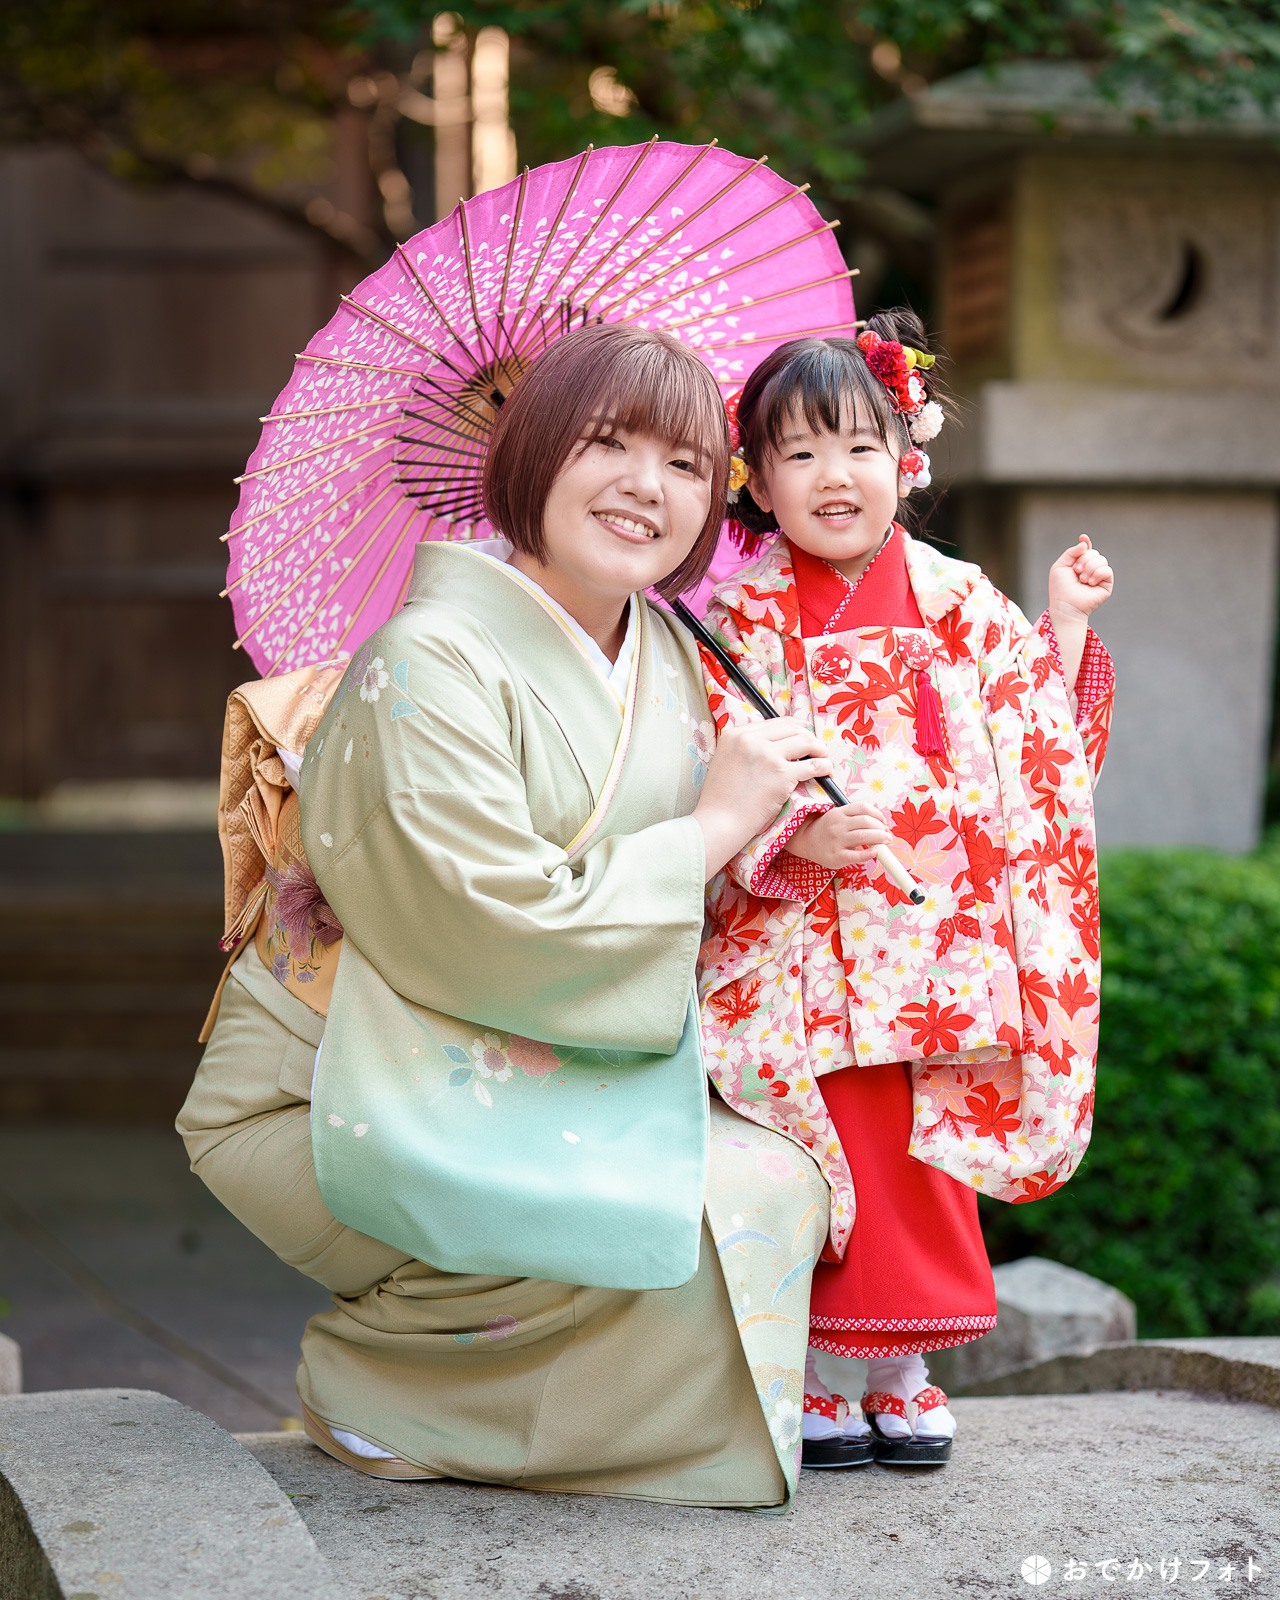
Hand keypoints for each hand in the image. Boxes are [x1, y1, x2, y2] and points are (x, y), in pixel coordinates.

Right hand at [693, 717, 831, 879]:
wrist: (719, 822)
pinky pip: (813, 765)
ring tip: (824, 758)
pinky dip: (824, 767)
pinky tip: (827, 772)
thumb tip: (770, 746)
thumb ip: (744, 750)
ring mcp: (767, 755)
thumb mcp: (725, 762)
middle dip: (808, 737)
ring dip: (819, 749)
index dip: (793, 727)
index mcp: (735, 734)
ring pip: (806, 742)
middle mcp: (750, 739)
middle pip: (792, 729)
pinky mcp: (782, 774)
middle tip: (816, 749)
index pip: (773, 722)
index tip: (804, 732)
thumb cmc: (721, 801)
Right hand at [784, 790, 890, 869]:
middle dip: (882, 828)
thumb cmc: (827, 829)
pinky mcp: (837, 856)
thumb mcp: (837, 816)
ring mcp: (837, 840)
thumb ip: (855, 817)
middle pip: (867, 821)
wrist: (807, 842)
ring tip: (885, 842)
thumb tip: (881, 824)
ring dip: (880, 838)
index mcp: (839, 813)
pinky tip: (875, 852)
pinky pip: (857, 855)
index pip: (863, 808)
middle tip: (887, 834)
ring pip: (864, 836)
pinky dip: (870, 853)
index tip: (884, 822)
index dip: (878, 814)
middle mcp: (838, 825)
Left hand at [1048, 536, 1112, 622]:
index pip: (1086, 550)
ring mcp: (1099, 576)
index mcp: (1078, 565)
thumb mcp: (1060, 566)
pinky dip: (1097, 574)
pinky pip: (1107, 570)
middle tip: (1076, 572)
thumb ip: (1071, 552)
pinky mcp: (1106, 584)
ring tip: (1082, 580)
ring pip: (1101, 559)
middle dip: (1084, 559)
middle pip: (1094, 553)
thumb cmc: (1060, 588)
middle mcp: (1089, 569)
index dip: (1085, 543)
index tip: (1083, 537)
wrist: (1066, 605)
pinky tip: (1090, 583)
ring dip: (1089, 568)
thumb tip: (1085, 543)